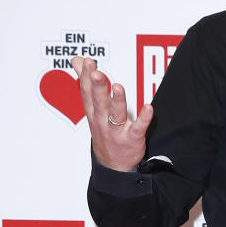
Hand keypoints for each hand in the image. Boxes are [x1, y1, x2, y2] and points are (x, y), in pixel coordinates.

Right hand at [71, 56, 151, 170]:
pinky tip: (148, 108)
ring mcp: (116, 130)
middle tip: (96, 71)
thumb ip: (87, 83)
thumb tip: (77, 61)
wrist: (113, 166)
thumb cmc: (104, 131)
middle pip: (99, 101)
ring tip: (118, 87)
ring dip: (117, 101)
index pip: (87, 92)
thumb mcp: (92, 109)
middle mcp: (102, 120)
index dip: (86, 76)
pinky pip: (138, 128)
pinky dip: (144, 118)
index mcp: (93, 112)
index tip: (86, 61)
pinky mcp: (132, 138)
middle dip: (97, 86)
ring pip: (115, 114)